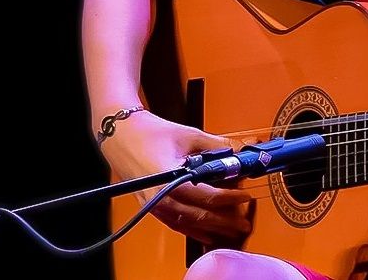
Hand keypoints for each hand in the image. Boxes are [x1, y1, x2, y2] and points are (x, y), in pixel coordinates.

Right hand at [98, 110, 252, 245]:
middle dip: (224, 220)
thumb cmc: (150, 133)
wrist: (123, 136)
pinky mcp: (153, 207)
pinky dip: (194, 230)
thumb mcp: (189, 134)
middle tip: (244, 221)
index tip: (245, 194)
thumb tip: (239, 153)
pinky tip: (208, 233)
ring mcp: (155, 204)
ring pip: (188, 223)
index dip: (228, 197)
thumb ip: (216, 145)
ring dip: (212, 228)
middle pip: (197, 215)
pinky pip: (176, 224)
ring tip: (232, 230)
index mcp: (168, 177)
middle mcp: (159, 196)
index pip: (204, 194)